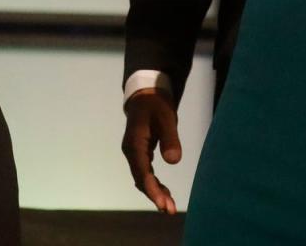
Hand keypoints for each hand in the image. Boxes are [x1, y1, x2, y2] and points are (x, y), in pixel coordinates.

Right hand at [122, 88, 180, 213]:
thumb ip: (170, 138)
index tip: (162, 204)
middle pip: (141, 178)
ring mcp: (134, 152)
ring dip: (154, 192)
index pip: (142, 171)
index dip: (151, 189)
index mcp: (134, 143)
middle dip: (154, 195)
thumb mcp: (166, 118)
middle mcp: (131, 150)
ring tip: (170, 207)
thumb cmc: (156, 105)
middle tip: (170, 210)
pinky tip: (164, 193)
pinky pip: (145, 173)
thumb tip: (174, 161)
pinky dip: (154, 184)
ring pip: (142, 178)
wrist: (146, 95)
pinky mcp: (139, 153)